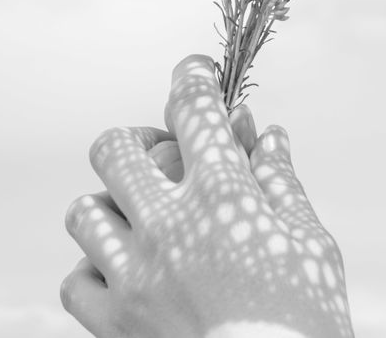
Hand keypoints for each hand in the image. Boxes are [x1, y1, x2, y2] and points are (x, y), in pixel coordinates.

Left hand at [61, 54, 353, 337]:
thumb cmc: (305, 324)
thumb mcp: (311, 245)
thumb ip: (280, 183)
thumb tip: (266, 136)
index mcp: (223, 198)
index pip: (194, 109)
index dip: (192, 78)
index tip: (194, 72)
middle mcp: (166, 226)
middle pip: (115, 148)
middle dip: (138, 142)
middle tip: (162, 157)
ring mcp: (132, 275)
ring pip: (84, 211)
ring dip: (112, 208)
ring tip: (141, 222)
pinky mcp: (112, 323)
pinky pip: (75, 278)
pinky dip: (96, 272)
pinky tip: (127, 276)